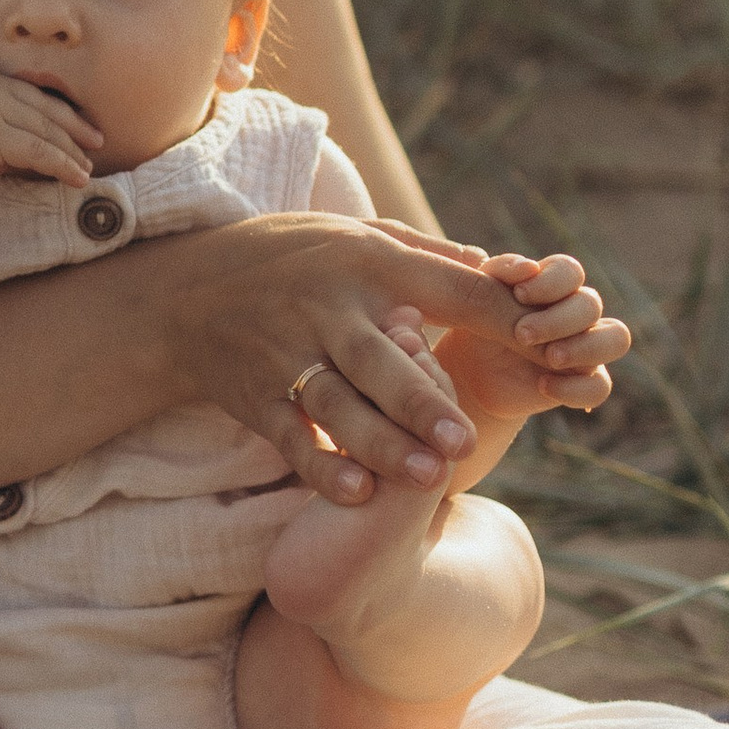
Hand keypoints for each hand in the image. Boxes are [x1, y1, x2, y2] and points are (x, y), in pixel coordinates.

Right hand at [0, 65, 99, 190]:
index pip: (23, 90)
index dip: (51, 106)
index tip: (70, 119)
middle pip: (43, 106)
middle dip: (73, 124)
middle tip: (96, 139)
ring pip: (45, 129)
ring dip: (71, 150)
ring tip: (87, 168)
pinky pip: (38, 150)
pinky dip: (62, 163)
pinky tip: (76, 177)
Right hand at [169, 212, 566, 505]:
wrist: (182, 294)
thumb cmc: (289, 260)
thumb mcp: (350, 236)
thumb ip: (426, 255)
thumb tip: (500, 269)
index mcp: (365, 263)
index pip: (442, 287)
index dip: (495, 314)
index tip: (546, 346)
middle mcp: (326, 308)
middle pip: (378, 360)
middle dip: (421, 403)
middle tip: (466, 444)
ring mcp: (286, 354)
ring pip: (337, 405)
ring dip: (382, 443)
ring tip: (430, 478)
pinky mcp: (255, 396)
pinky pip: (290, 436)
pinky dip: (320, 466)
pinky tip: (357, 492)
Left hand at [444, 248, 626, 420]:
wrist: (470, 370)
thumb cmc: (476, 321)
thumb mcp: (477, 293)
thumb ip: (499, 274)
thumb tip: (528, 266)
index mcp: (551, 285)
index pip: (570, 270)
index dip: (552, 281)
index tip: (519, 294)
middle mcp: (575, 313)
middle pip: (591, 304)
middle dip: (558, 319)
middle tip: (522, 334)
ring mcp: (585, 348)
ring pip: (616, 338)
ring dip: (585, 346)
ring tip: (550, 357)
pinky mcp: (581, 383)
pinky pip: (600, 387)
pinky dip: (575, 388)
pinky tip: (543, 385)